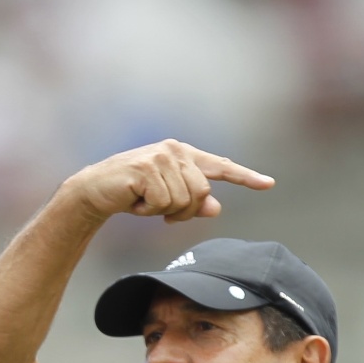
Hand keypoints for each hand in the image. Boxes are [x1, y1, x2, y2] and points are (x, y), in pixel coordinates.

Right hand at [65, 140, 273, 225]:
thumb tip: (216, 207)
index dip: (245, 177)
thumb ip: (192, 203)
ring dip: (162, 211)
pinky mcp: (146, 168)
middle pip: (202, 193)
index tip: (268, 184)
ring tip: (142, 202)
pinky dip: (148, 210)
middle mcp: (175, 151)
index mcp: (183, 155)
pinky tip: (134, 201)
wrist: (95, 191)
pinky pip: (163, 203)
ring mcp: (160, 157)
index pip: (220, 167)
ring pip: (183, 200)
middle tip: (160, 212)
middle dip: (183, 211)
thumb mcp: (165, 201)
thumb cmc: (131, 195)